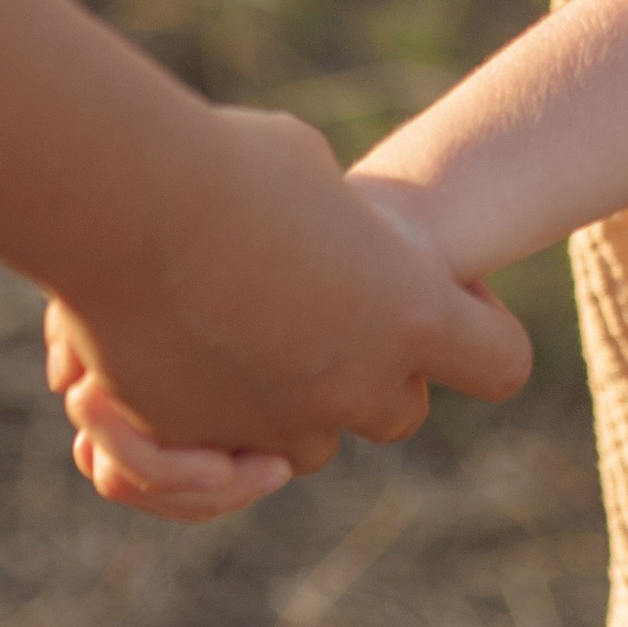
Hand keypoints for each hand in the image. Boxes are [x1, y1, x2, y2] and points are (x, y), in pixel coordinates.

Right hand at [44, 127, 529, 521]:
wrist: (128, 207)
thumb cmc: (230, 165)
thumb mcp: (310, 173)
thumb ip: (335, 228)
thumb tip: (313, 243)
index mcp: (409, 313)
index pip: (499, 364)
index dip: (481, 331)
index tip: (445, 294)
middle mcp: (353, 387)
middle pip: (399, 412)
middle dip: (375, 371)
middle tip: (329, 302)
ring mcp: (275, 427)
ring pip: (310, 444)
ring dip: (291, 402)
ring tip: (240, 322)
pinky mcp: (197, 449)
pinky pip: (223, 460)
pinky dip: (210, 425)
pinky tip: (182, 355)